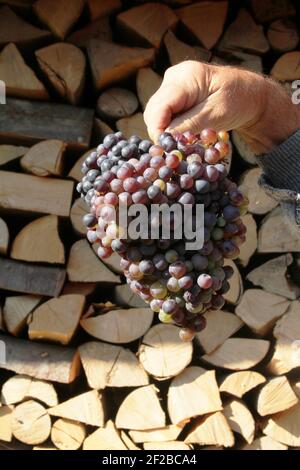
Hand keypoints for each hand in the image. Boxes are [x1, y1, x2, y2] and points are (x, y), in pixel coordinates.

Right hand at [144, 61, 299, 153]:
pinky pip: (164, 113)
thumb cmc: (238, 101)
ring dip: (165, 131)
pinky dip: (170, 127)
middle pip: (154, 111)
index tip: (167, 151)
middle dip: (161, 133)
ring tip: (181, 144)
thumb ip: (189, 125)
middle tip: (175, 151)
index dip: (158, 131)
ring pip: (156, 114)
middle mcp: (174, 77)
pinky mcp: (175, 93)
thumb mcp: (215, 115)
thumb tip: (165, 140)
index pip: (159, 108)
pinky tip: (182, 135)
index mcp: (186, 77)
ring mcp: (173, 84)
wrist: (251, 94)